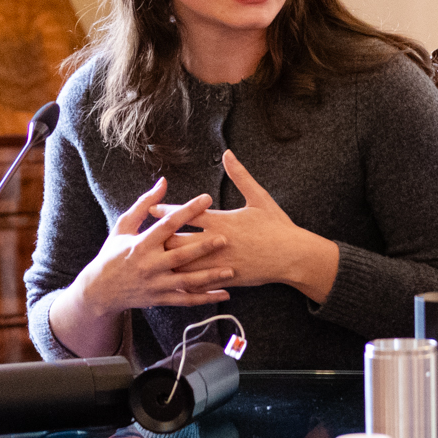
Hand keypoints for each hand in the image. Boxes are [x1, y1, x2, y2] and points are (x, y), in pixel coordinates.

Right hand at [71, 177, 232, 319]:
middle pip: (180, 256)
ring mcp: (156, 284)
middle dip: (202, 248)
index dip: (188, 210)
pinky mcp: (161, 298)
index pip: (168, 224)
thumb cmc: (114, 252)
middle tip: (225, 239)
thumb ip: (144, 205)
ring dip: (209, 277)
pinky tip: (225, 294)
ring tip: (231, 270)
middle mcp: (150, 264)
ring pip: (187, 281)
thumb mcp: (123, 226)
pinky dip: (206, 299)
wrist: (100, 289)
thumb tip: (163, 182)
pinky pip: (187, 300)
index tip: (207, 198)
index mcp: (141, 244)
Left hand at [155, 150, 341, 303]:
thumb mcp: (260, 197)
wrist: (294, 255)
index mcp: (223, 220)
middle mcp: (217, 241)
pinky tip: (174, 284)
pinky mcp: (227, 278)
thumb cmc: (278, 226)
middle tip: (143, 238)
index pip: (187, 214)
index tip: (151, 208)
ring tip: (151, 262)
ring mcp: (221, 262)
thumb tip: (228, 153)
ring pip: (186, 264)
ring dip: (168, 263)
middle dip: (159, 239)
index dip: (167, 211)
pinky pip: (202, 282)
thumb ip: (240, 176)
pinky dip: (186, 283)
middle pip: (179, 240)